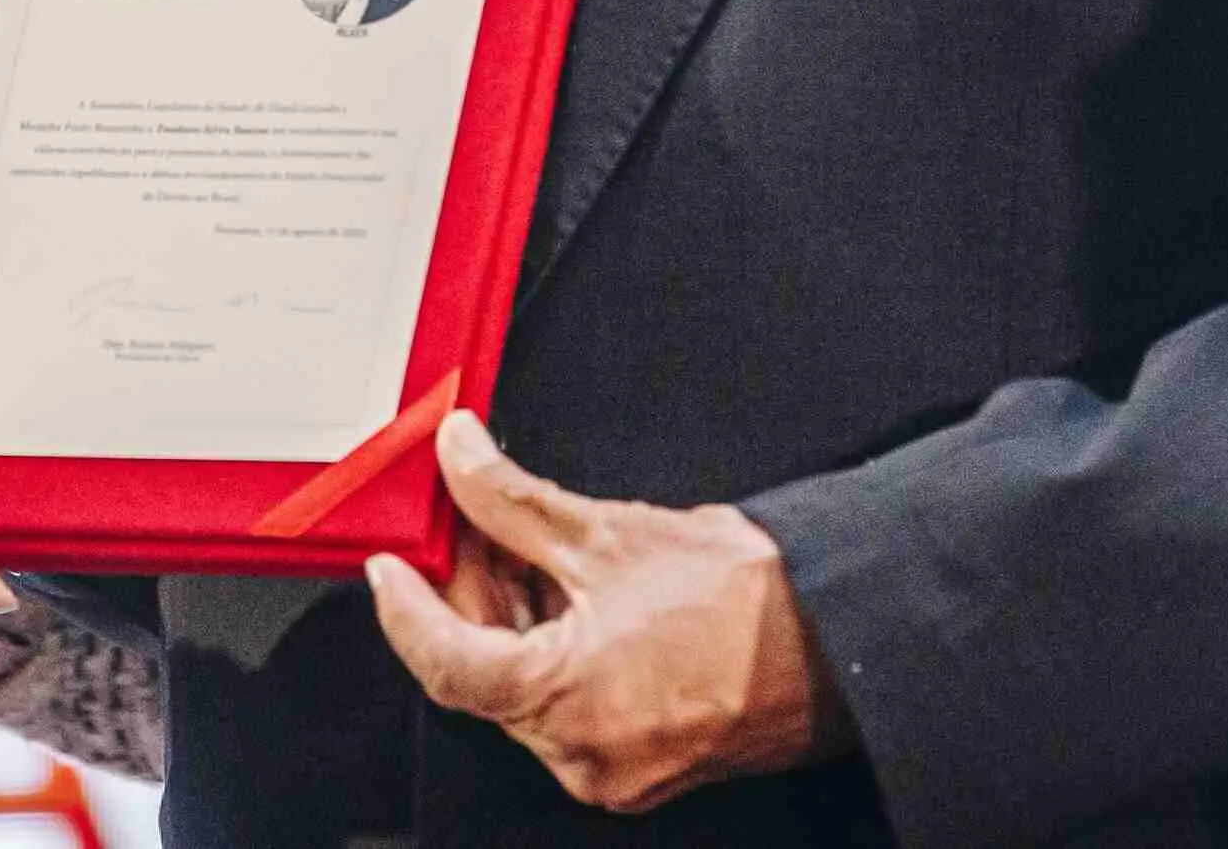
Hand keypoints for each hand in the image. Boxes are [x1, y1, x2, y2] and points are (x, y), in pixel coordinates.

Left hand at [364, 412, 846, 812]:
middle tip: (470, 521)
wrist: (840, 638)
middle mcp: (581, 755)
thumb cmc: (745, 596)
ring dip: (516, 618)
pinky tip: (574, 593)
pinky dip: (556, 650)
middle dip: (472, 593)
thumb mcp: (609, 532)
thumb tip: (459, 457)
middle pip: (485, 673)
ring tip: (534, 546)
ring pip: (527, 688)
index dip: (405, 609)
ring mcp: (612, 770)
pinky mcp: (640, 766)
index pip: (445, 661)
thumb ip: (512, 500)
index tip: (387, 565)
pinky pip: (569, 707)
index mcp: (565, 702)